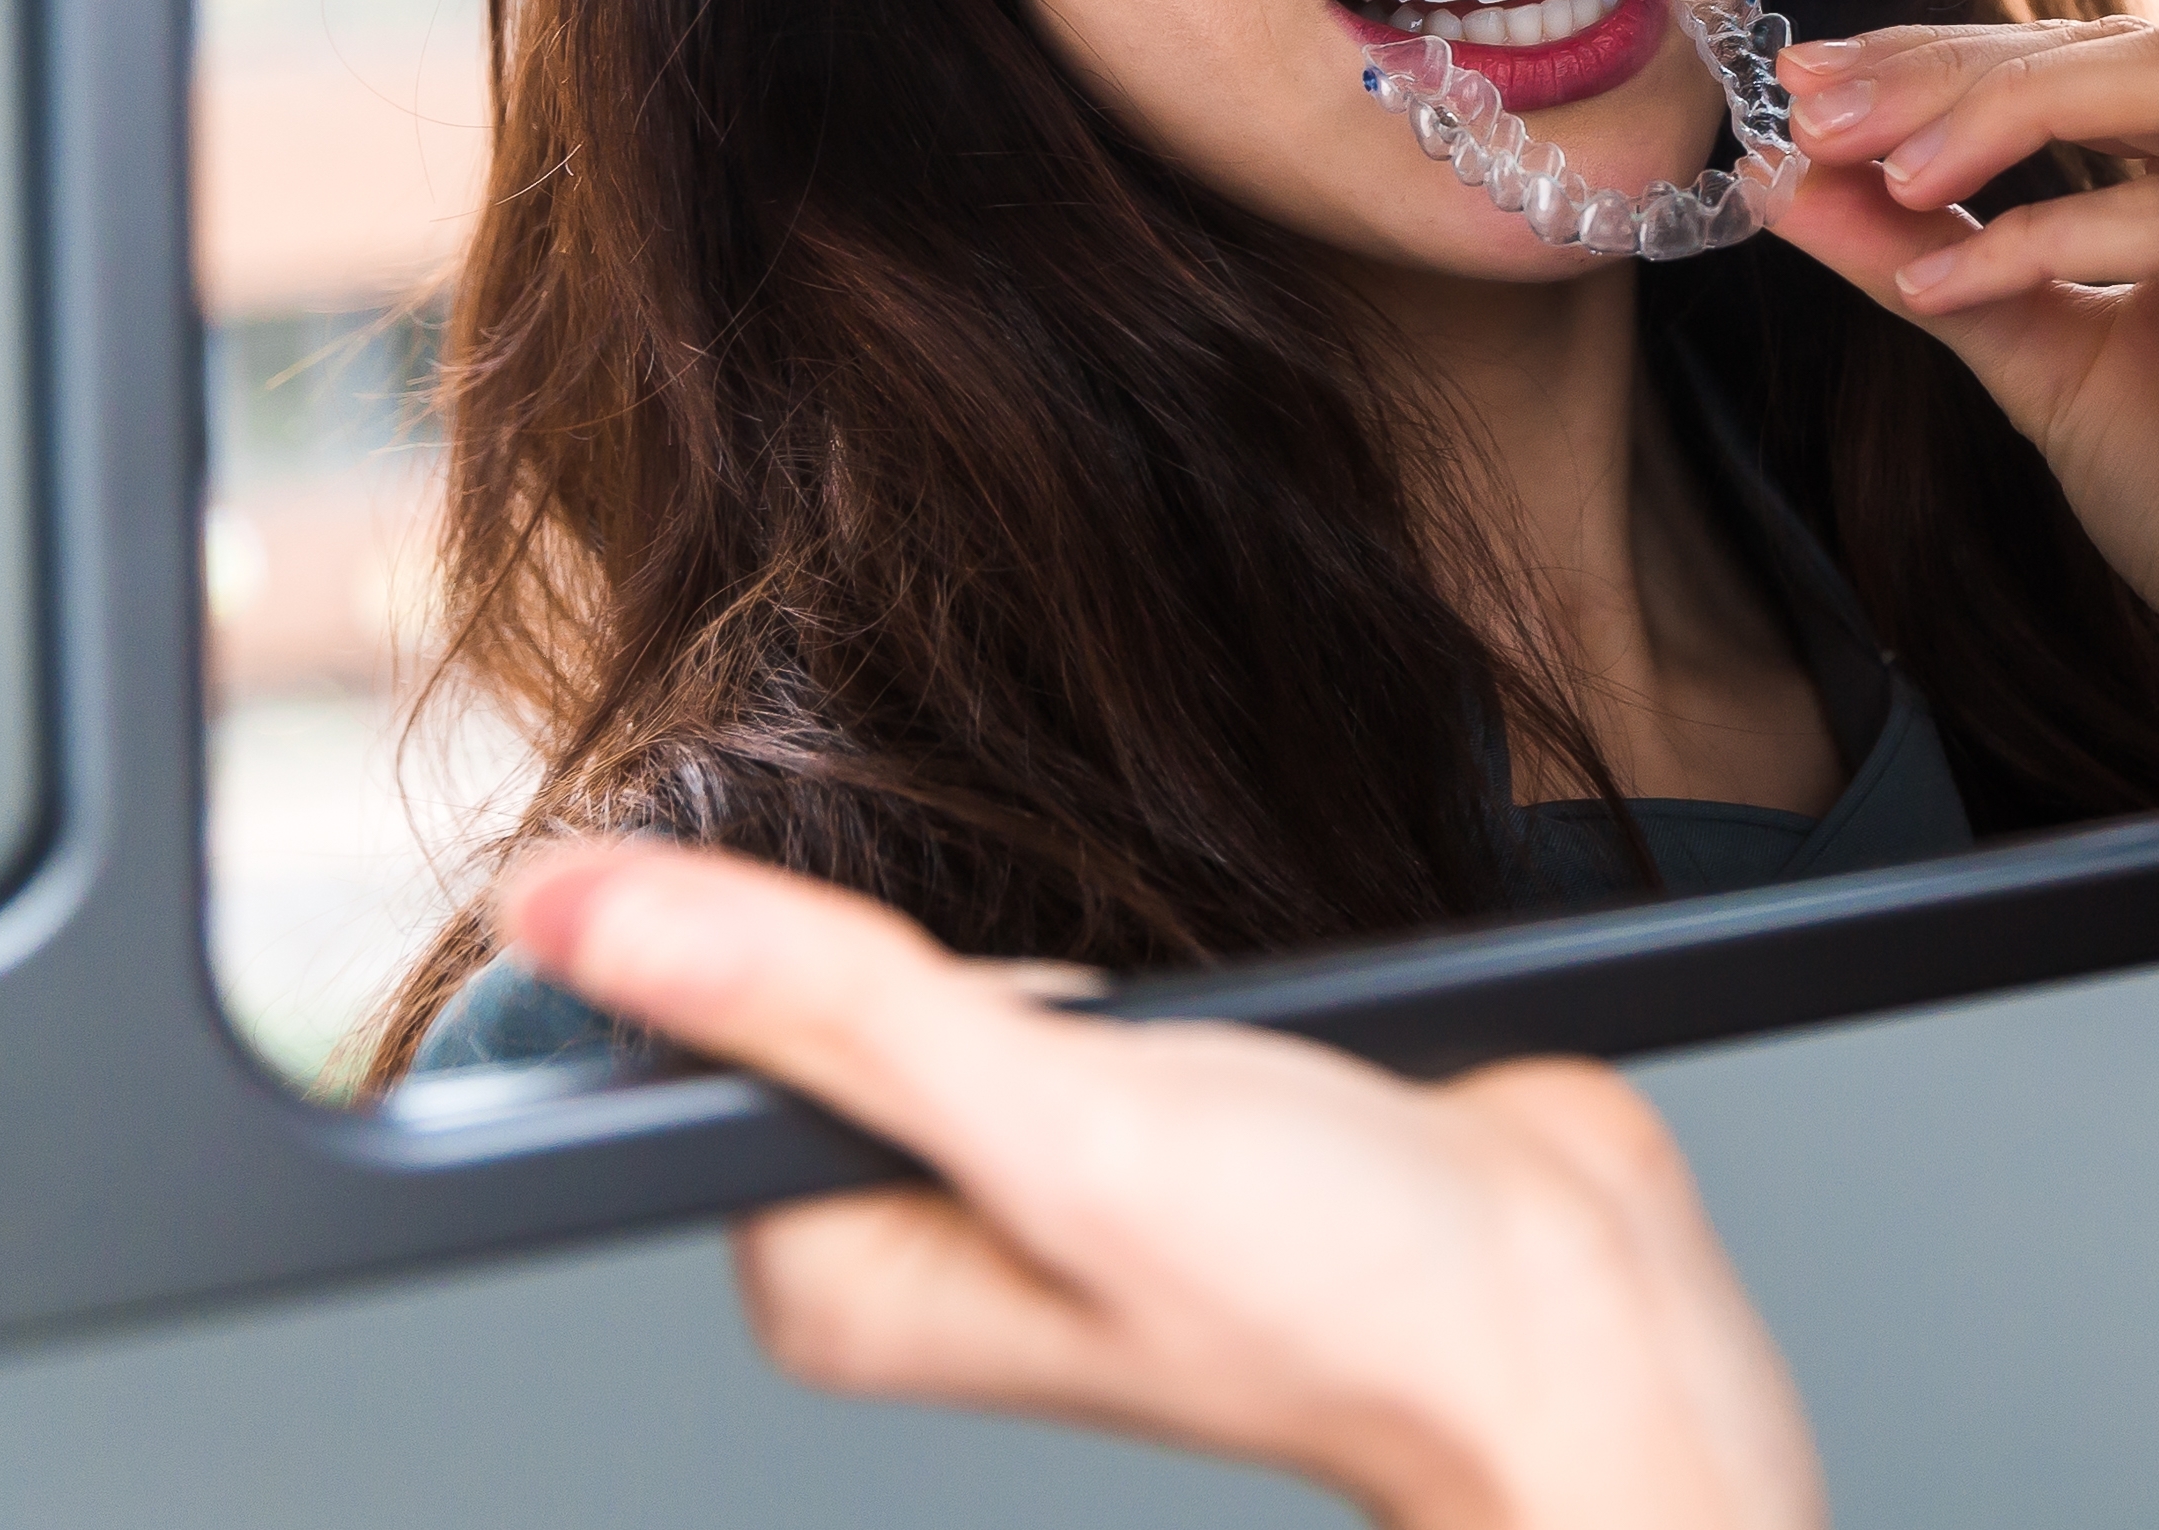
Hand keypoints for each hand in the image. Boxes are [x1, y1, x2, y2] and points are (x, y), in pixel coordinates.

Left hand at [496, 838, 1823, 1529]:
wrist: (1585, 1303)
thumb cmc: (1343, 1286)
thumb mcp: (1057, 1123)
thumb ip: (820, 1002)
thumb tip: (573, 906)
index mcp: (850, 1274)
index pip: (700, 1047)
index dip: (756, 927)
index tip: (834, 855)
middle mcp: (937, 1222)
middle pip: (840, 989)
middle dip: (926, 902)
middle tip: (1067, 959)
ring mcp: (1058, 1150)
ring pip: (979, 949)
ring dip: (1053, 897)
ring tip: (1158, 952)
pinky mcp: (1167, 1083)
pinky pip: (1099, 948)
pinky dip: (1143, 911)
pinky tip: (1207, 936)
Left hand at [1764, 15, 2158, 791]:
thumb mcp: (2043, 359)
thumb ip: (1931, 259)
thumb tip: (1784, 174)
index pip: (2117, 51)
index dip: (1959, 53)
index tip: (1813, 82)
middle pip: (2150, 42)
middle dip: (1967, 67)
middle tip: (1818, 108)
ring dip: (2012, 110)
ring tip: (1879, 170)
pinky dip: (2052, 236)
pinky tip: (1947, 286)